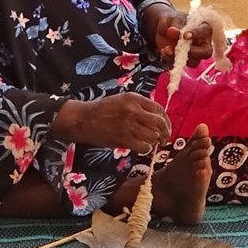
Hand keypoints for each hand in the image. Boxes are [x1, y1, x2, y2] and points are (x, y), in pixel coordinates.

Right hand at [55, 93, 170, 153]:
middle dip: (165, 133)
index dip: (165, 120)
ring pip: (153, 136)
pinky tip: (141, 146)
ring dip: (153, 141)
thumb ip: (138, 106)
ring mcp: (129, 125)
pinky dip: (146, 149)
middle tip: (163, 139)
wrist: (83, 119)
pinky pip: (144, 147)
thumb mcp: (121, 100)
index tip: (165, 127)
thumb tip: (157, 118)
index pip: (159, 109)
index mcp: (134, 98)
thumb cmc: (101, 110)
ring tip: (148, 142)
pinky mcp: (124, 139)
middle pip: (159, 123)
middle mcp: (133, 111)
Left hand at [154, 8, 212, 66]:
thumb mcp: (172, 20)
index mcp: (203, 29)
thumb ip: (174, 25)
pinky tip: (163, 53)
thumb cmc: (173, 21)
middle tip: (177, 47)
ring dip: (178, 57)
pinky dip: (171, 61)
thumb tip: (173, 31)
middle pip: (205, 52)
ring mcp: (195, 53)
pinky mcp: (185, 60)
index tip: (185, 35)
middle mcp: (203, 43)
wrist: (164, 29)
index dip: (196, 34)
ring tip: (166, 49)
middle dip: (192, 52)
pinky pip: (181, 65)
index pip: (204, 32)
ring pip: (194, 62)